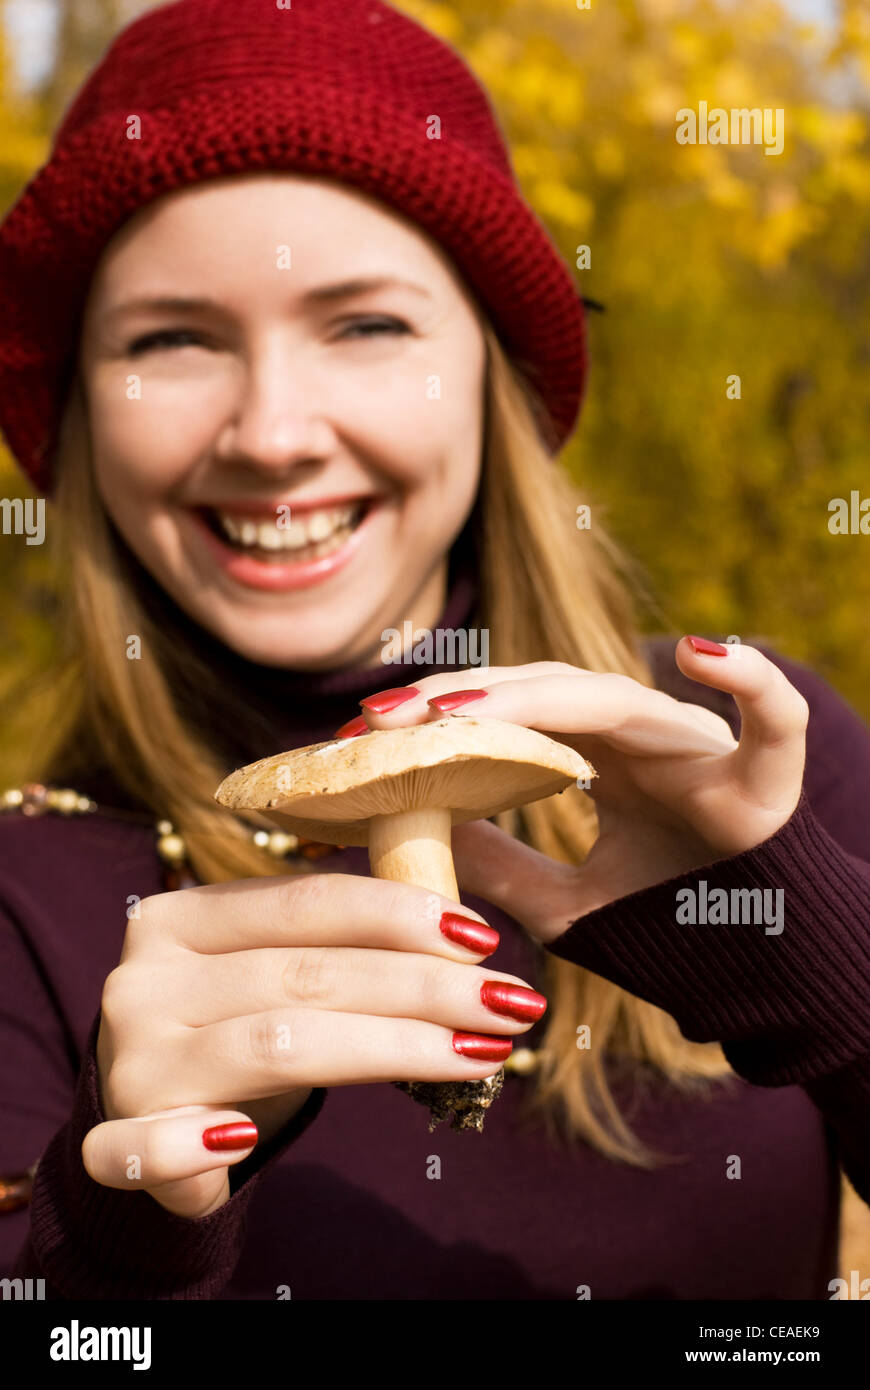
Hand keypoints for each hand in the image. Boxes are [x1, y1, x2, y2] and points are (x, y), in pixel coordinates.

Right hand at [84, 874, 542, 1216]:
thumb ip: (342, 944)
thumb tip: (467, 939)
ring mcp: (128, 1064)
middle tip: (509, 1003)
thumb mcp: (276, 969)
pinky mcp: (117, 1141)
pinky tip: (246, 1142)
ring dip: (390, 1051)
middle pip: (305, 977)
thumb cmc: (238, 1023)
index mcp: (181, 919)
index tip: (483, 938)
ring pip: (272, 1048)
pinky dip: (193, 1148)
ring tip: (479, 1058)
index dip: (399, 915)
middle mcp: (144, 982)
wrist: (147, 1107)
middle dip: (423, 988)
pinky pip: (145, 1150)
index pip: (305, 903)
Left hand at [353, 639, 808, 943]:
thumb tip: (416, 830)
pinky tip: (700, 654)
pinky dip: (749, 679)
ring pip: (612, 696)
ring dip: (530, 696)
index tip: (359, 735)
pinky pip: (772, 714)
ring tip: (454, 711)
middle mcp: (642, 737)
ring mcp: (700, 747)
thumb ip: (499, 866)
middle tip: (376, 719)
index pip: (509, 713)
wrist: (764, 982)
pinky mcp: (767, 776)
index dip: (437, 716)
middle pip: (541, 691)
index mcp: (598, 757)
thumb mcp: (563, 906)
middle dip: (458, 700)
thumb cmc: (669, 936)